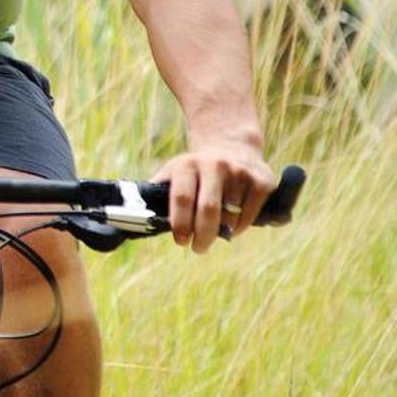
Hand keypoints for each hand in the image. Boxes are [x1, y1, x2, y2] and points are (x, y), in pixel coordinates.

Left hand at [152, 137, 275, 252]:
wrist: (234, 148)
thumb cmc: (196, 171)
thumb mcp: (174, 173)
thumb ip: (157, 192)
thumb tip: (135, 216)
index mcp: (187, 165)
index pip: (181, 198)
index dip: (180, 223)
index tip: (180, 241)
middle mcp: (214, 165)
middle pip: (208, 210)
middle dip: (202, 236)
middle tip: (198, 248)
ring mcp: (239, 172)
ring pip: (230, 217)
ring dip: (222, 232)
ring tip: (216, 231)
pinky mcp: (261, 182)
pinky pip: (248, 217)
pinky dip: (240, 228)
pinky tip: (233, 225)